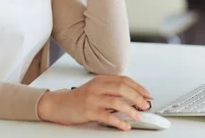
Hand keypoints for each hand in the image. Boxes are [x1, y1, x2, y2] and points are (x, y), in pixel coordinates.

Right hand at [36, 75, 151, 130]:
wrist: (58, 104)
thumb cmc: (77, 98)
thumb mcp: (94, 89)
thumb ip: (110, 90)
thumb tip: (131, 97)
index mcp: (100, 80)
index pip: (123, 80)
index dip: (137, 87)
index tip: (146, 94)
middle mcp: (97, 87)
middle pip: (122, 88)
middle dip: (137, 97)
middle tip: (145, 105)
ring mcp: (92, 99)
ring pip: (116, 101)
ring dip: (130, 110)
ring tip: (137, 116)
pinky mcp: (88, 111)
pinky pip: (107, 116)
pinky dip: (118, 121)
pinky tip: (125, 126)